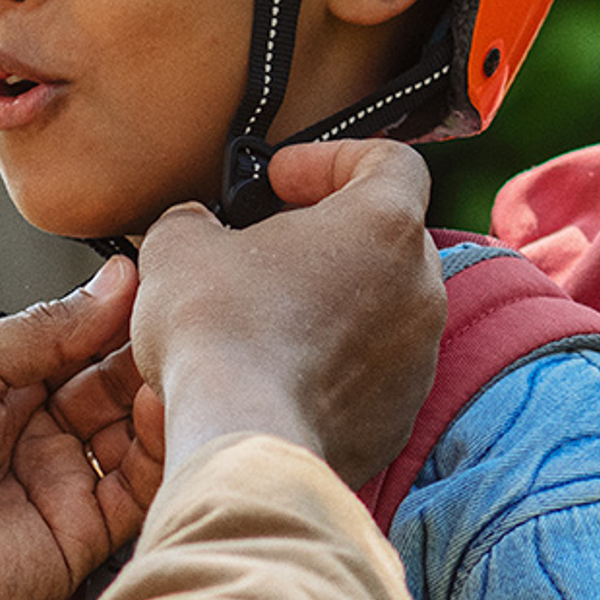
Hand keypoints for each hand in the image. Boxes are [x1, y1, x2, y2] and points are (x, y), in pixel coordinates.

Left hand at [0, 259, 161, 599]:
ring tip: (179, 360)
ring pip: (134, 433)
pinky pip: (136, 490)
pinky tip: (164, 409)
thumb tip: (118, 278)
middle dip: (145, 353)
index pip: (82, 342)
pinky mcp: (83, 533)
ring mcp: (64, 481)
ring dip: (158, 397)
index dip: (118, 316)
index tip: (161, 281)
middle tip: (179, 320)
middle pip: (115, 385)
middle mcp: (42, 431)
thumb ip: (44, 329)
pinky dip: (158, 451)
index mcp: (6, 386)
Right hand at [132, 140, 444, 484]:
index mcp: (384, 225)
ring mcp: (418, 358)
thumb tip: (192, 228)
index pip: (391, 162)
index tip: (282, 180)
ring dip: (332, 303)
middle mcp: (419, 288)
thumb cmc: (221, 333)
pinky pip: (373, 373)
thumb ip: (193, 221)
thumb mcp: (179, 247)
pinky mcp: (400, 416)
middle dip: (328, 237)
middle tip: (268, 247)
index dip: (333, 159)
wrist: (244, 440)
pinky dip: (334, 364)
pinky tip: (278, 373)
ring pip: (382, 310)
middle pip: (388, 239)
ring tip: (267, 316)